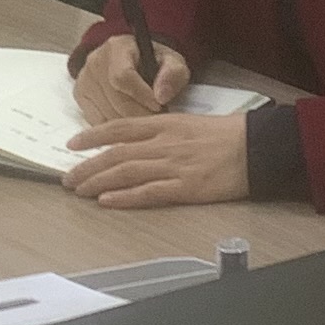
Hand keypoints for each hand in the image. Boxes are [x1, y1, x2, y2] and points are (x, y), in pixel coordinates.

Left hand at [61, 110, 250, 208]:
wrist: (256, 147)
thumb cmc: (227, 135)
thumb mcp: (189, 123)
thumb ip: (162, 131)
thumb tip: (138, 142)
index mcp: (164, 124)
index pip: (119, 128)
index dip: (92, 135)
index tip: (72, 144)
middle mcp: (163, 143)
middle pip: (115, 154)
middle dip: (87, 166)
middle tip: (68, 178)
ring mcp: (173, 166)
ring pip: (126, 172)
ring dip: (98, 181)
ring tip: (79, 190)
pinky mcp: (185, 187)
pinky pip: (148, 192)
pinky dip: (125, 197)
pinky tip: (107, 201)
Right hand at [71, 33, 190, 122]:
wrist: (132, 61)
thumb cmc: (154, 62)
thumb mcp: (172, 61)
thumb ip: (173, 74)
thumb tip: (162, 96)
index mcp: (117, 47)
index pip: (123, 76)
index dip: (142, 95)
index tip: (160, 105)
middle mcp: (95, 62)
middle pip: (115, 98)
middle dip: (140, 114)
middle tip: (157, 119)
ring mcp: (84, 80)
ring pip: (106, 113)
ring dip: (129, 124)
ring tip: (145, 119)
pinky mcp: (80, 96)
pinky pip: (97, 121)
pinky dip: (115, 128)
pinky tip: (129, 122)